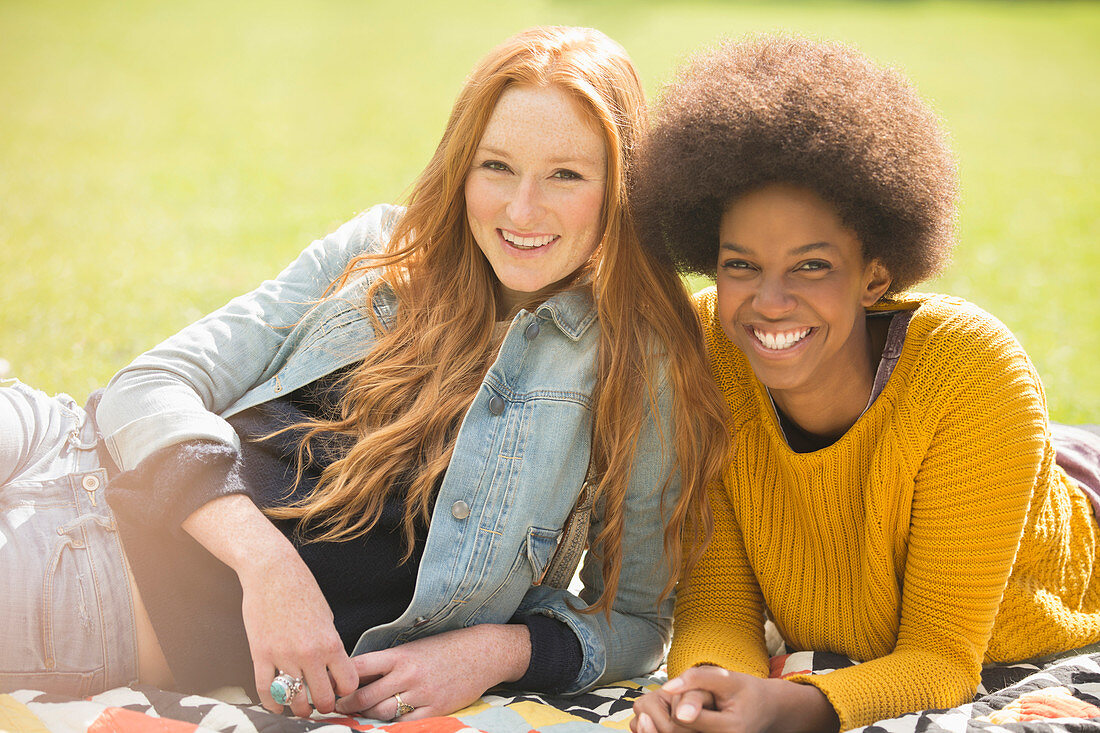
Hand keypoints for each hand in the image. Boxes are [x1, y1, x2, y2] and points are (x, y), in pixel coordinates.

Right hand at [239, 549, 358, 715]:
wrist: (272, 572)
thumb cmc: (302, 589)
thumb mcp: (327, 616)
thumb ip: (330, 644)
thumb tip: (331, 667)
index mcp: (331, 643)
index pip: (347, 683)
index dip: (345, 690)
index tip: (340, 689)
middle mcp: (309, 654)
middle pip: (322, 699)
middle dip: (324, 705)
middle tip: (321, 703)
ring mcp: (283, 657)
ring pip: (295, 700)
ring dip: (299, 708)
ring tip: (300, 707)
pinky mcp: (260, 655)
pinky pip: (267, 691)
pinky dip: (273, 705)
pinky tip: (277, 706)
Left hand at [335, 624, 530, 719]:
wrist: (483, 653)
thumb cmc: (447, 647)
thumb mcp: (415, 647)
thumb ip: (390, 661)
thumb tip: (359, 673)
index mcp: (400, 655)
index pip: (360, 666)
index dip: (341, 678)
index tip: (330, 685)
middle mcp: (408, 674)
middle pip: (365, 696)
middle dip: (347, 704)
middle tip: (336, 708)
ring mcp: (422, 694)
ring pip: (382, 712)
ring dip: (367, 715)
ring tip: (359, 715)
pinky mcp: (435, 709)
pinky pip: (405, 723)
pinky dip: (393, 724)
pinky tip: (387, 721)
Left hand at [642, 666, 838, 732]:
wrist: (768, 713)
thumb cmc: (746, 690)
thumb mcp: (727, 678)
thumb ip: (699, 682)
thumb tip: (671, 697)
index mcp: (732, 730)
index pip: (687, 720)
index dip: (669, 705)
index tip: (656, 696)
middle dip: (657, 720)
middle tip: (643, 704)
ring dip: (655, 728)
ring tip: (646, 711)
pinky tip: (652, 719)